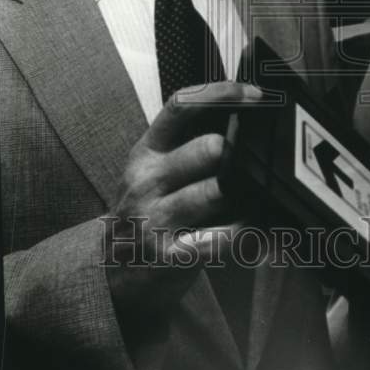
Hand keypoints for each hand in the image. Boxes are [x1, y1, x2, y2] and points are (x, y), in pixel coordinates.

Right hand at [104, 81, 263, 316]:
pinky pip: (225, 236)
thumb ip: (188, 145)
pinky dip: (248, 230)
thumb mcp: (155, 172)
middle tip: (253, 165)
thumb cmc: (149, 214)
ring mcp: (156, 219)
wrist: (114, 276)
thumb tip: (243, 116)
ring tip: (255, 198)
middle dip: (239, 154)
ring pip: (220, 190)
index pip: (181, 106)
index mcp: (146, 152)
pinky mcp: (172, 255)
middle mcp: (147, 181)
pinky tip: (253, 227)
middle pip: (209, 148)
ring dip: (247, 194)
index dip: (221, 93)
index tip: (254, 94)